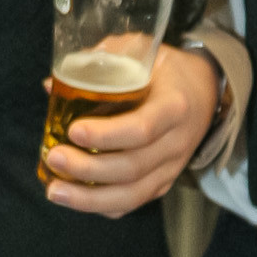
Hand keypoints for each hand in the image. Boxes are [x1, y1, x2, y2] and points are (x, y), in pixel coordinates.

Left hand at [44, 43, 221, 217]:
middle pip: (131, 167)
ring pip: (132, 194)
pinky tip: (75, 198)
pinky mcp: (164, 181)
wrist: (205, 90)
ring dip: (89, 198)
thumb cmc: (165, 69)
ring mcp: (172, 166)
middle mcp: (176, 142)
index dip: (105, 135)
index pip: (141, 129)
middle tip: (54, 157)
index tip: (73, 131)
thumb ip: (100, 62)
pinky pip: (133, 202)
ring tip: (55, 190)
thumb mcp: (141, 51)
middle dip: (87, 169)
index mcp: (174, 105)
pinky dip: (102, 205)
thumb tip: (51, 84)